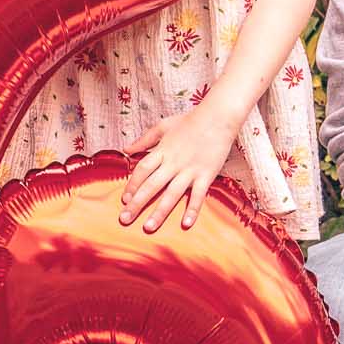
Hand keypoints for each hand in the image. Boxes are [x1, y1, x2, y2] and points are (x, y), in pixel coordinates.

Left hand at [119, 104, 240, 231]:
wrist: (218, 117)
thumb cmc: (191, 120)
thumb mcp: (163, 126)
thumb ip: (144, 139)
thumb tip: (126, 150)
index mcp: (162, 151)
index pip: (142, 170)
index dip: (132, 185)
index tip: (124, 199)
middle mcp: (173, 163)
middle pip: (151, 186)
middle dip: (137, 204)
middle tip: (125, 219)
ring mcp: (190, 170)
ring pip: (172, 194)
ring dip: (159, 212)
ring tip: (148, 227)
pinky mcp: (206, 175)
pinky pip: (198, 195)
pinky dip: (192, 209)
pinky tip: (186, 224)